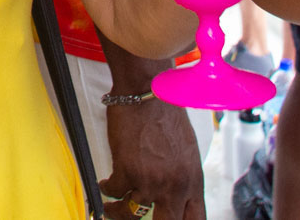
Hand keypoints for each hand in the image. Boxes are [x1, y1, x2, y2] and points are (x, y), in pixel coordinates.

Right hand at [98, 99, 204, 219]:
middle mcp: (174, 185)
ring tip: (113, 207)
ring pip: (132, 213)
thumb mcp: (187, 151)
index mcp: (193, 180)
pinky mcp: (127, 170)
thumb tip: (175, 193)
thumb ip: (183, 177)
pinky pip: (114, 193)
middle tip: (136, 218)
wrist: (148, 92)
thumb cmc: (166, 114)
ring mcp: (150, 180)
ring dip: (119, 211)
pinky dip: (107, 190)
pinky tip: (106, 184)